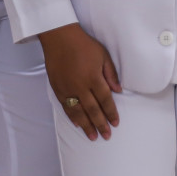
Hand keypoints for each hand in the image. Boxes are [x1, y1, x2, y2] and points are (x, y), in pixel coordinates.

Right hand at [39, 23, 122, 139]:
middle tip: (106, 136)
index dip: (111, 112)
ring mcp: (67, 89)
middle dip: (101, 124)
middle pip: (93, 110)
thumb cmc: (84, 45)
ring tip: (93, 137)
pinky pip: (66, 107)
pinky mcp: (58, 89)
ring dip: (86, 126)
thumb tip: (118, 90)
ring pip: (78, 112)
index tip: (115, 123)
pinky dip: (72, 117)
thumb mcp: (103, 55)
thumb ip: (111, 73)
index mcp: (93, 77)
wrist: (60, 39)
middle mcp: (80, 86)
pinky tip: (78, 125)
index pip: (105, 100)